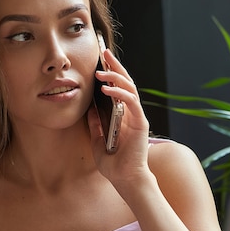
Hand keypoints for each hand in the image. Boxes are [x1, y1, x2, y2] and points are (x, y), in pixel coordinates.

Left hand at [88, 48, 150, 186]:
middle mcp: (131, 113)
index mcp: (122, 115)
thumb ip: (95, 123)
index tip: (100, 58)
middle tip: (104, 51)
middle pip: (125, 82)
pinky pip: (131, 102)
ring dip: (115, 76)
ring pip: (129, 88)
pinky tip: (107, 88)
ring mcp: (137, 117)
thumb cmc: (113, 163)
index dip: (111, 72)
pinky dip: (120, 93)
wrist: (125, 179)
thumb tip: (89, 107)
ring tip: (101, 70)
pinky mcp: (140, 123)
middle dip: (115, 65)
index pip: (118, 88)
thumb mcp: (97, 140)